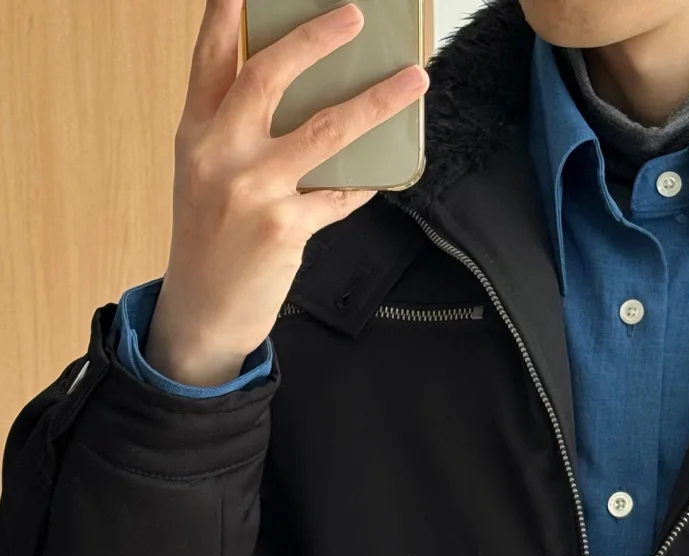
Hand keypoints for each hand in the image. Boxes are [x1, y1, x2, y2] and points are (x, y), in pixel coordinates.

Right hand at [145, 0, 429, 386]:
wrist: (201, 312)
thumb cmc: (209, 239)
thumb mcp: (202, 173)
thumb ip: (233, 129)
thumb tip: (298, 91)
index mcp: (195, 133)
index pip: (210, 57)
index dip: (228, 13)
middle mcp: (218, 153)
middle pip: (267, 76)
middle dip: (313, 38)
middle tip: (354, 15)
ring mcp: (251, 190)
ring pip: (323, 131)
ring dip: (376, 103)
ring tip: (412, 81)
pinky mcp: (283, 228)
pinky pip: (340, 193)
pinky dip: (367, 180)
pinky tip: (389, 168)